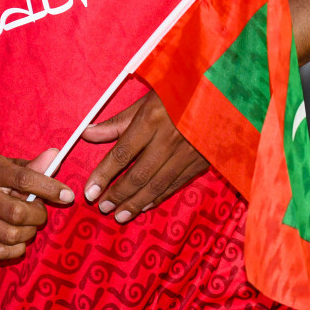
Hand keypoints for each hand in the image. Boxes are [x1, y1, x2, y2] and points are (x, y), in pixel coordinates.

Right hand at [0, 148, 71, 262]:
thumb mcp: (10, 165)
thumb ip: (34, 165)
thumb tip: (55, 155)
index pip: (23, 179)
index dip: (49, 188)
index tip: (67, 195)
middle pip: (18, 213)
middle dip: (38, 215)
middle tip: (39, 211)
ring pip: (12, 235)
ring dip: (29, 232)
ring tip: (27, 223)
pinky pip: (3, 252)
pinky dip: (18, 247)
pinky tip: (17, 236)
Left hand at [80, 93, 207, 222]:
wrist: (222, 94)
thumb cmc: (177, 93)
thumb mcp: (145, 101)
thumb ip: (117, 122)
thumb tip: (87, 133)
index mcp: (151, 120)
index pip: (122, 154)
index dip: (104, 175)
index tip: (89, 191)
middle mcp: (168, 139)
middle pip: (139, 174)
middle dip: (118, 194)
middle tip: (102, 207)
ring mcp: (187, 153)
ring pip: (157, 185)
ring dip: (136, 203)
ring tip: (119, 215)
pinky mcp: (201, 162)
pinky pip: (175, 185)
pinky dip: (158, 198)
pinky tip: (144, 206)